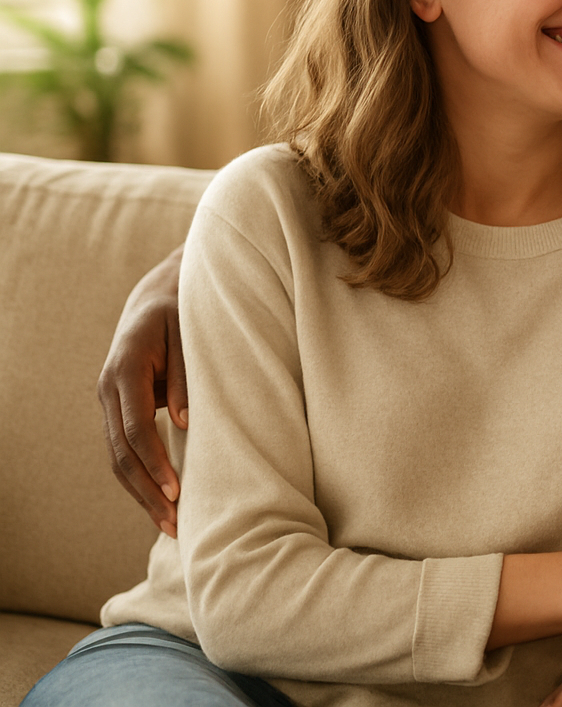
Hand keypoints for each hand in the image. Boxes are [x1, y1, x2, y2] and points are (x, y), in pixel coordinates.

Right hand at [97, 245, 185, 536]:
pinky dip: (141, 479)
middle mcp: (110, 389)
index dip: (155, 461)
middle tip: (174, 524)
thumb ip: (188, 376)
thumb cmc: (182, 312)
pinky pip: (125, 451)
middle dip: (147, 490)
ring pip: (118, 458)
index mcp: (125, 369)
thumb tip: (184, 422)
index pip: (136, 426)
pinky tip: (160, 502)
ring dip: (142, 493)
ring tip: (170, 525)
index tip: (176, 491)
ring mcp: (109, 402)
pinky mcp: (119, 410)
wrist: (157, 297)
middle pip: (121, 451)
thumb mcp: (190, 333)